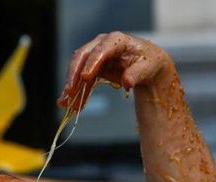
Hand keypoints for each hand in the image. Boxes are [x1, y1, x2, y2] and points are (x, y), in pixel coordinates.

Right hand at [59, 32, 173, 111]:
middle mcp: (102, 45)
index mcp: (117, 40)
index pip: (101, 49)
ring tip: (65, 104)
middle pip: (82, 57)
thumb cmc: (149, 62)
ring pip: (78, 69)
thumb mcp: (148, 67)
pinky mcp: (92, 68)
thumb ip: (137, 73)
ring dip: (72, 87)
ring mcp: (95, 55)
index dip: (91, 63)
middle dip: (73, 75)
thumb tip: (127, 82)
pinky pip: (82, 81)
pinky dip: (78, 93)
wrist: (148, 65)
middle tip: (69, 92)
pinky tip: (73, 106)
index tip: (84, 77)